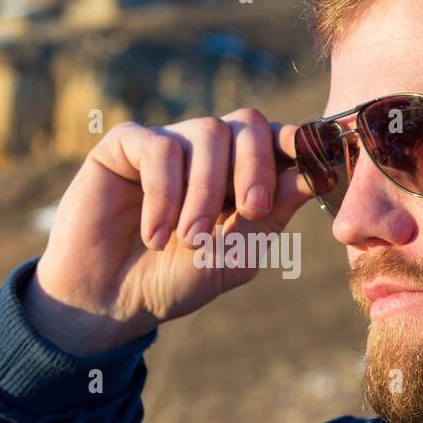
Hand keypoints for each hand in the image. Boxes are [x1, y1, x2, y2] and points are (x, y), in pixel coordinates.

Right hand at [27, 108, 312, 354]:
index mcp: (241, 173)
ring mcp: (167, 142)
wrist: (109, 300)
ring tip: (188, 240)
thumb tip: (312, 175)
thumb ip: (270, 217)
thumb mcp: (234, 257)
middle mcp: (207, 151)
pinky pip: (159, 147)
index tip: (312, 164)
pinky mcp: (125, 144)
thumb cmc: (174, 279)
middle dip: (256, 166)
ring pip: (206, 133)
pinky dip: (164, 193)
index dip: (298, 144)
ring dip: (205, 191)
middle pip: (247, 122)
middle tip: (250, 211)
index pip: (277, 138)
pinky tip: (154, 234)